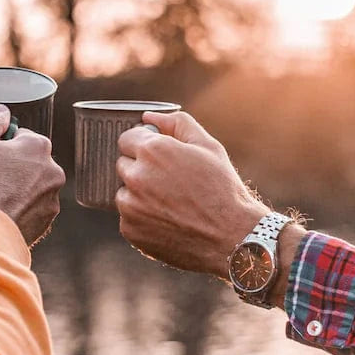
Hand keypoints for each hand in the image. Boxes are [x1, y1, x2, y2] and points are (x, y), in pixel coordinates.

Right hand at [0, 104, 65, 245]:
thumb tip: (1, 111)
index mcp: (39, 146)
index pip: (20, 136)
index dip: (0, 145)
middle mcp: (54, 172)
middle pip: (28, 163)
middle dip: (11, 168)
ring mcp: (52, 200)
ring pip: (31, 188)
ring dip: (16, 191)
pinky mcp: (46, 224)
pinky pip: (30, 211)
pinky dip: (18, 211)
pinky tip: (0, 216)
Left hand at [115, 111, 269, 277]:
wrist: (232, 237)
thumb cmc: (223, 189)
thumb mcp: (208, 147)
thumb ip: (177, 123)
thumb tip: (148, 117)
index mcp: (153, 151)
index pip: (127, 138)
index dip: (144, 145)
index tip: (160, 157)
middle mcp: (136, 177)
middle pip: (123, 165)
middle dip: (141, 169)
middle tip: (170, 182)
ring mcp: (130, 206)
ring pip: (124, 193)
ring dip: (139, 195)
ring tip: (170, 203)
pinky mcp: (130, 230)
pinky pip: (128, 217)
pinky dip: (142, 218)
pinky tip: (168, 220)